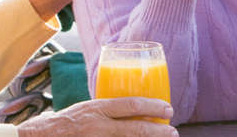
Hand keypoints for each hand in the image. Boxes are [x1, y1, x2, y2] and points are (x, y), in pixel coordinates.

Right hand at [17, 97, 176, 136]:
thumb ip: (105, 109)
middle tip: (173, 130)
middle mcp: (97, 126)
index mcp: (97, 108)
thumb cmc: (63, 122)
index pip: (131, 105)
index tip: (168, 109)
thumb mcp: (85, 108)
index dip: (153, 107)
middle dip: (158, 130)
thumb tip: (131, 109)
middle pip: (135, 128)